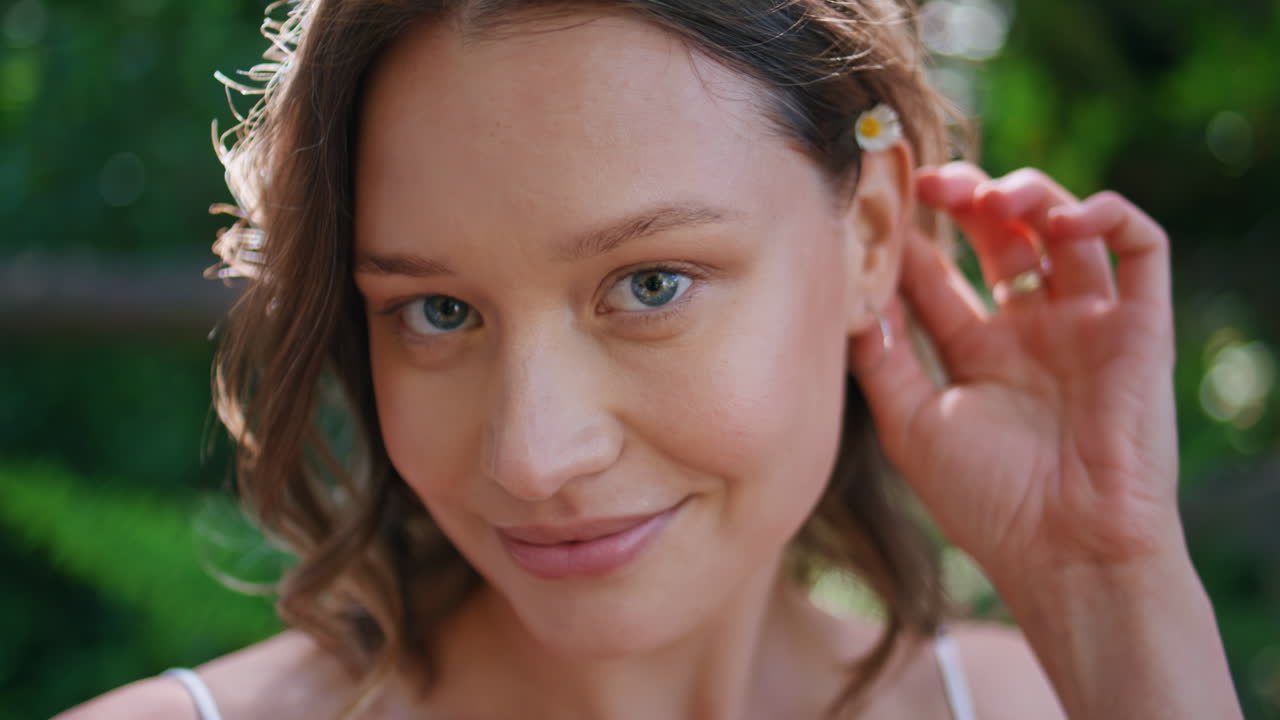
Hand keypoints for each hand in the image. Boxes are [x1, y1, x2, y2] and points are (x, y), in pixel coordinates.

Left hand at [850, 162, 1181, 582]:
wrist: (1065, 553)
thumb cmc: (985, 502)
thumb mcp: (911, 424)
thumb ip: (881, 358)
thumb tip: (848, 293)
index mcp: (978, 352)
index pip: (940, 273)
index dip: (911, 236)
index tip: (877, 202)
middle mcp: (1032, 329)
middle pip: (1000, 237)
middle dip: (967, 200)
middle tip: (932, 182)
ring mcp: (1086, 324)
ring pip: (1065, 228)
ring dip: (1031, 195)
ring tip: (991, 197)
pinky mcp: (1140, 326)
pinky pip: (1141, 248)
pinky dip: (1108, 215)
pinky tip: (1063, 218)